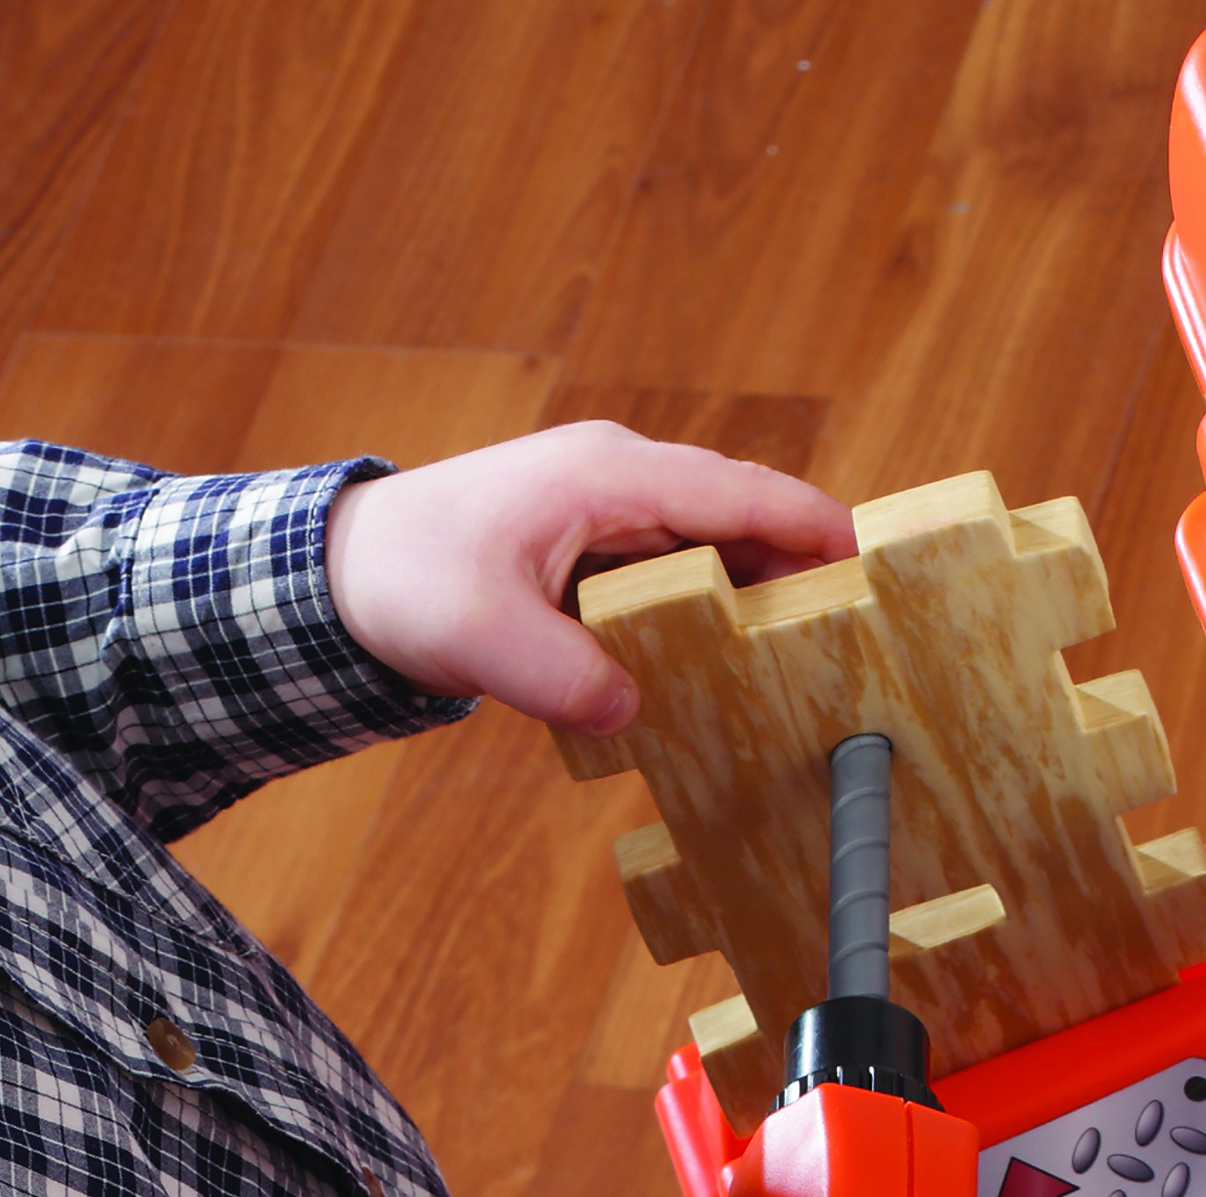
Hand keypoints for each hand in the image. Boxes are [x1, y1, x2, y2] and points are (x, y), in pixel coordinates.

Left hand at [323, 424, 850, 735]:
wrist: (340, 570)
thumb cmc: (403, 580)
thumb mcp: (477, 637)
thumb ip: (558, 676)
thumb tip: (630, 712)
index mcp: (605, 475)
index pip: (732, 491)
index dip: (805, 523)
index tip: (865, 560)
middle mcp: (617, 479)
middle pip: (735, 516)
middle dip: (795, 568)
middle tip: (853, 632)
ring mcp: (606, 510)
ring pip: (707, 547)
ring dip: (751, 595)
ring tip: (804, 658)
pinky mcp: (591, 548)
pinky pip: (670, 573)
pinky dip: (703, 610)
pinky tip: (723, 667)